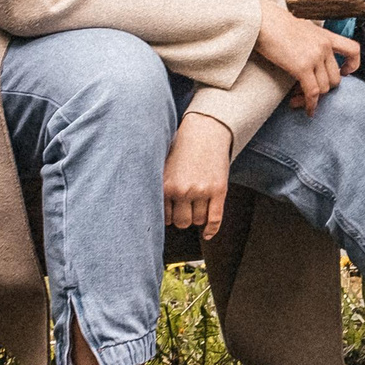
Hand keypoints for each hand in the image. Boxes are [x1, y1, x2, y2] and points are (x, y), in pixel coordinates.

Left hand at [165, 112, 234, 240]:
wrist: (205, 131)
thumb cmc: (181, 149)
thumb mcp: (163, 167)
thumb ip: (159, 188)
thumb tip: (146, 211)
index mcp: (166, 185)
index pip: (165, 218)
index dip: (169, 217)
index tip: (172, 214)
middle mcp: (183, 190)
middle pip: (182, 222)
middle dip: (183, 219)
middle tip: (185, 211)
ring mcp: (202, 191)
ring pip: (198, 220)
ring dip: (197, 218)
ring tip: (197, 206)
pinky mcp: (219, 190)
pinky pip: (215, 218)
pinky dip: (211, 229)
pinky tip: (207, 233)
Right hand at [256, 5, 359, 113]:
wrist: (261, 21)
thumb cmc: (275, 25)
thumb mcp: (302, 29)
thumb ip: (312, 42)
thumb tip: (311, 58)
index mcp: (326, 36)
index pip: (353, 50)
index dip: (352, 65)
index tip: (344, 72)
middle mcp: (324, 46)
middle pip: (335, 78)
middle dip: (323, 89)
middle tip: (308, 93)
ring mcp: (315, 56)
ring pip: (324, 88)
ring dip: (313, 98)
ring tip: (298, 99)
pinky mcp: (302, 67)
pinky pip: (312, 93)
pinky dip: (310, 104)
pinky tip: (307, 110)